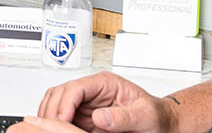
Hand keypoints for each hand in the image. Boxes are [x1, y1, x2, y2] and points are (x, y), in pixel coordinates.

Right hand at [27, 72, 177, 132]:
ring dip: (50, 115)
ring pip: (56, 103)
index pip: (76, 87)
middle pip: (60, 93)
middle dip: (52, 110)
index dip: (65, 103)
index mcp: (106, 83)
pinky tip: (58, 131)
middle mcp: (92, 91)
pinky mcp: (84, 118)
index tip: (63, 120)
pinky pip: (62, 117)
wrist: (161, 123)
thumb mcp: (146, 116)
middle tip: (53, 128)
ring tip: (51, 130)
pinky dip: (56, 123)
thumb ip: (124, 117)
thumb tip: (100, 117)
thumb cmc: (156, 116)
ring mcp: (86, 104)